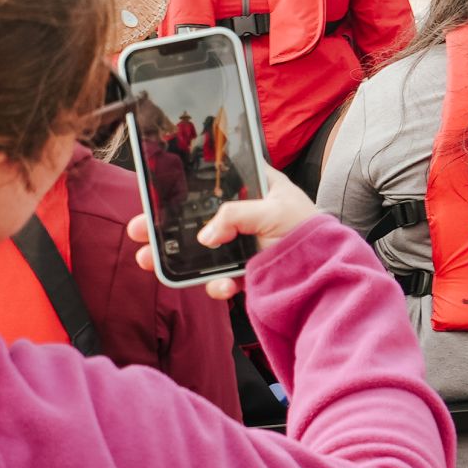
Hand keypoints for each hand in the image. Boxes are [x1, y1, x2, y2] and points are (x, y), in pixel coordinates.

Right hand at [125, 170, 320, 300]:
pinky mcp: (246, 272)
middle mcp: (247, 214)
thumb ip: (236, 216)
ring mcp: (244, 244)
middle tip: (139, 230)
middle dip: (166, 226)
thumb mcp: (274, 211)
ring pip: (202, 250)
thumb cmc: (310, 233)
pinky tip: (224, 287)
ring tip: (150, 262)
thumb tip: (205, 237)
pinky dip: (216, 285)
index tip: (156, 194)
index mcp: (257, 188)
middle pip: (198, 217)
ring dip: (176, 257)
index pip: (215, 180)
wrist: (329, 278)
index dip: (185, 186)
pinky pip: (220, 278)